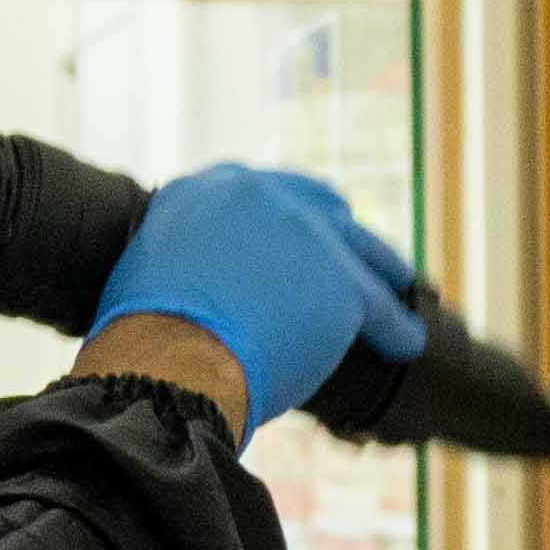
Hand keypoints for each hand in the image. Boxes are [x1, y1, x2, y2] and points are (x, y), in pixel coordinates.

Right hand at [90, 164, 425, 430]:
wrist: (168, 358)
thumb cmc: (142, 340)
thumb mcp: (149, 274)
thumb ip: (184, 262)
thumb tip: (195, 286)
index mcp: (204, 190)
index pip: (259, 192)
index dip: (284, 215)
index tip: (295, 231)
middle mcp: (257, 194)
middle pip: (316, 206)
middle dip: (336, 229)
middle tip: (352, 251)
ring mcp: (305, 232)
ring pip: (355, 250)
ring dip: (378, 267)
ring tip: (396, 284)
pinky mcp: (340, 280)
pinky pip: (378, 307)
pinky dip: (394, 326)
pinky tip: (407, 341)